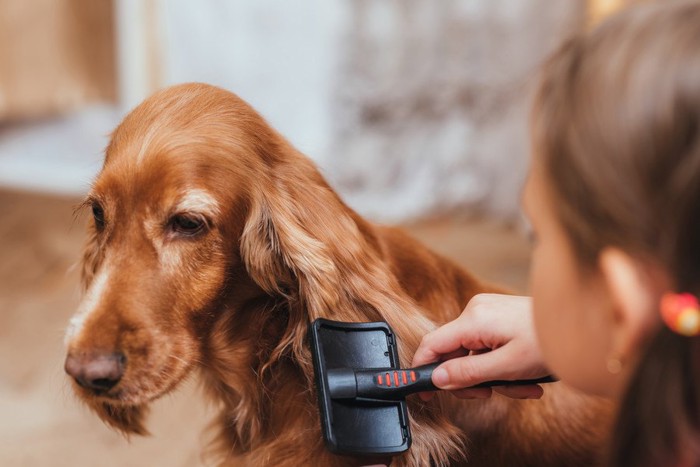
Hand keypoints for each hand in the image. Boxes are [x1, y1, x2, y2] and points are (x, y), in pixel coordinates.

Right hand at [412, 294, 549, 399]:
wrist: (584, 326)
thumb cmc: (549, 343)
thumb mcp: (507, 367)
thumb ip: (468, 373)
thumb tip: (438, 378)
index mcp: (473, 320)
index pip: (432, 345)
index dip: (424, 369)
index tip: (424, 393)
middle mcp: (476, 311)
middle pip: (455, 353)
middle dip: (473, 379)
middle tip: (491, 394)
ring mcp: (487, 312)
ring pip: (474, 354)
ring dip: (493, 376)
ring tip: (523, 387)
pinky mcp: (498, 316)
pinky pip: (487, 346)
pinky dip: (501, 364)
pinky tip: (525, 376)